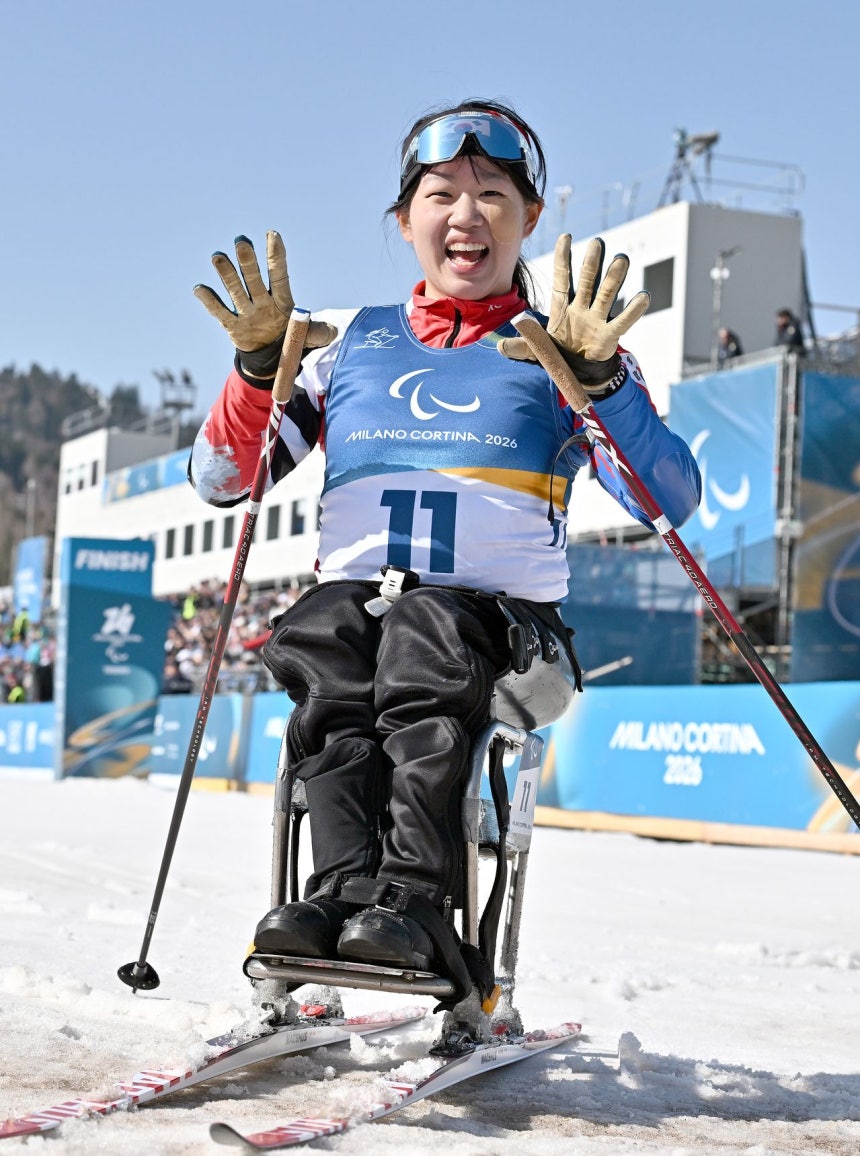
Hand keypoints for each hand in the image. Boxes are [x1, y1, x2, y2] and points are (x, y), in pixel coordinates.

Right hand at [193, 231, 336, 369]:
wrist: (272, 357)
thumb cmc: (292, 339)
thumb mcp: (308, 338)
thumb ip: (318, 332)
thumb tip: (332, 332)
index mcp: (282, 300)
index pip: (279, 275)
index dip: (276, 256)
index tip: (273, 234)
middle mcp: (262, 300)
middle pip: (254, 278)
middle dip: (248, 261)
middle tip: (242, 242)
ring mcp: (246, 311)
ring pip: (235, 290)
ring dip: (227, 274)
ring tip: (218, 257)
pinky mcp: (233, 325)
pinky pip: (220, 312)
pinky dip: (210, 301)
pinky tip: (200, 289)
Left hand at [499, 233, 649, 388]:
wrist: (577, 373)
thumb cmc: (557, 354)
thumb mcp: (535, 351)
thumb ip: (522, 347)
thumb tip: (500, 346)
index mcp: (562, 307)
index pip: (562, 279)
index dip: (563, 259)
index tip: (565, 237)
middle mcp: (581, 308)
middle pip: (587, 282)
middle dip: (591, 263)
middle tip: (598, 242)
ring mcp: (596, 320)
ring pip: (606, 295)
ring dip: (614, 278)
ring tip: (622, 258)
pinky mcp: (609, 336)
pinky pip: (622, 322)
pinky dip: (633, 311)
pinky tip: (643, 296)